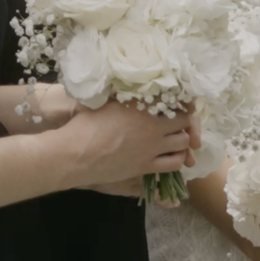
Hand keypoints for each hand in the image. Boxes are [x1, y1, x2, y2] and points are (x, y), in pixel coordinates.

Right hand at [65, 100, 194, 186]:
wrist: (76, 154)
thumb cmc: (85, 125)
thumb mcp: (107, 103)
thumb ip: (128, 99)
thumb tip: (137, 93)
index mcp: (142, 107)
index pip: (174, 100)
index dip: (178, 102)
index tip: (176, 103)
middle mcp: (152, 127)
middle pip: (184, 122)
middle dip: (183, 121)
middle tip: (176, 122)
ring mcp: (152, 148)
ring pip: (183, 144)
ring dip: (182, 140)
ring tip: (173, 140)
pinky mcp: (147, 167)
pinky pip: (174, 164)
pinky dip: (176, 159)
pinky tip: (169, 156)